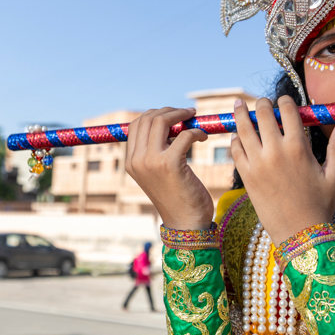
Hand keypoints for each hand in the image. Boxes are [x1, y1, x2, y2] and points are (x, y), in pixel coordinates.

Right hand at [125, 107, 213, 230]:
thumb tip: (172, 124)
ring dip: (182, 115)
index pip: (137, 124)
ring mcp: (152, 162)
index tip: (174, 115)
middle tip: (187, 114)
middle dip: (170, 111)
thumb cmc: (177, 197)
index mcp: (131, 162)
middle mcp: (137, 160)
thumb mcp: (158, 173)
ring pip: (162, 121)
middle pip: (148, 118)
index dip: (156, 114)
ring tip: (195, 119)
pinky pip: (184, 135)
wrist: (185, 223)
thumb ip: (157, 151)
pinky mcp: (171, 164)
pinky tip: (203, 138)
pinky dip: (197, 132)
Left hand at [229, 96, 334, 242]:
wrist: (300, 233)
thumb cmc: (321, 205)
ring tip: (238, 104)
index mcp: (298, 148)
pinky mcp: (246, 177)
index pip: (288, 110)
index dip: (285, 101)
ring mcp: (258, 164)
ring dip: (241, 113)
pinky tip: (237, 135)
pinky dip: (235, 139)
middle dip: (262, 104)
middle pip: (263, 114)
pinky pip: (236, 150)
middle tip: (262, 102)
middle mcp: (275, 152)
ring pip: (244, 129)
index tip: (284, 100)